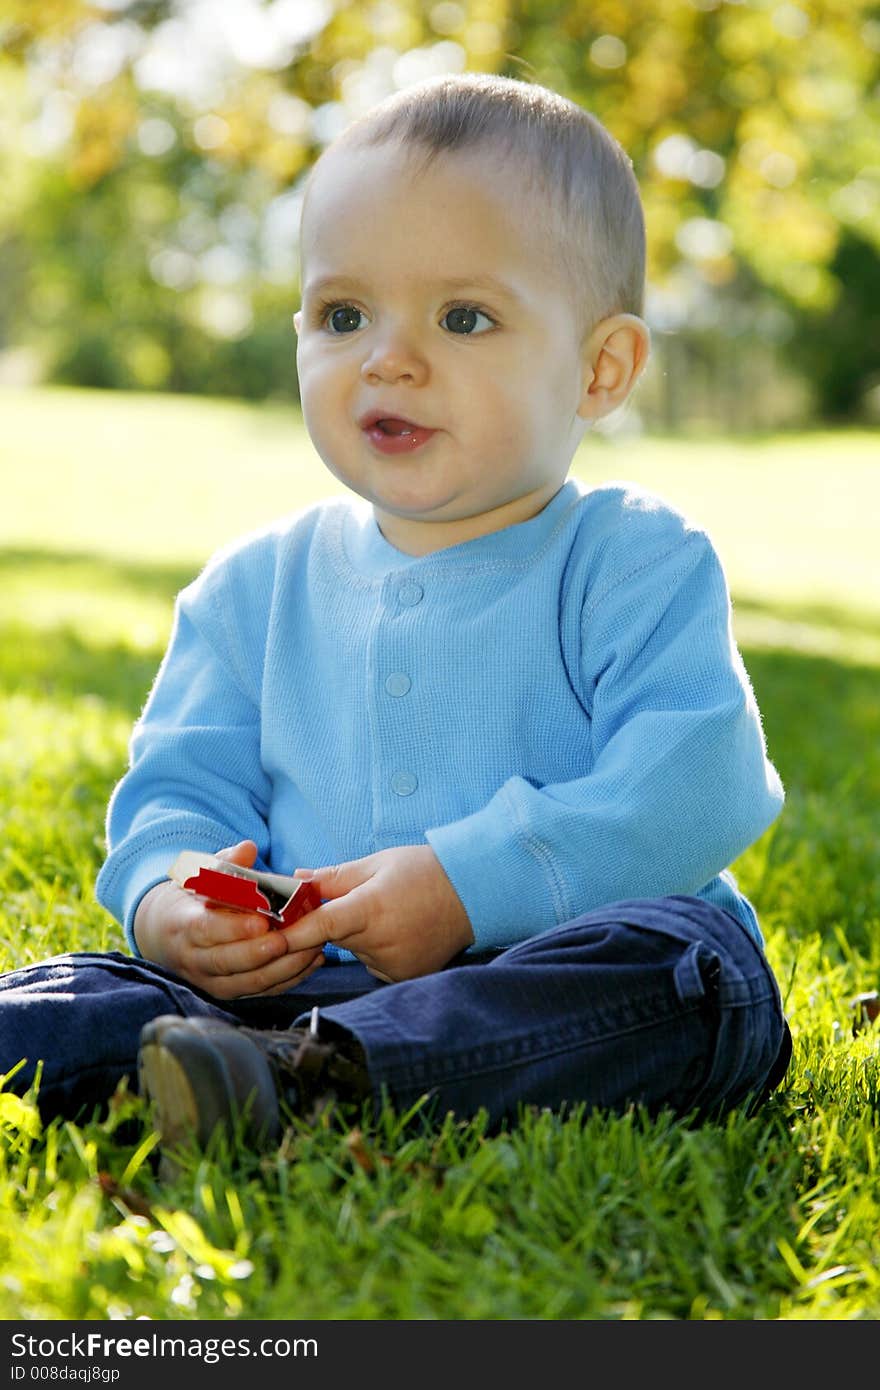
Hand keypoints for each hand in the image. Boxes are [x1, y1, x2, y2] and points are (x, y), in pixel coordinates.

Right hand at [132, 840, 324, 998]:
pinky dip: (288, 979)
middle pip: (228, 961)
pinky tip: (311, 961)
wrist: (166, 934)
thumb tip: (248, 848)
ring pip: (248, 981)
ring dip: (282, 968)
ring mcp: (210, 980)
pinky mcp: (228, 991)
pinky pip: (260, 990)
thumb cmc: (192, 899)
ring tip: (311, 948)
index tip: (261, 921)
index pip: (205, 930)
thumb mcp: (200, 876)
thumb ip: (227, 863)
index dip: (233, 928)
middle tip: (289, 939)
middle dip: (261, 952)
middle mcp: (194, 958)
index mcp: (183, 925)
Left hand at [282, 844, 474, 981]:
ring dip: (358, 936)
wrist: (474, 894)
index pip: (321, 926)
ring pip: (354, 951)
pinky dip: (376, 950)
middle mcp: (381, 942)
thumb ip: (334, 877)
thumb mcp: (378, 863)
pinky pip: (373, 964)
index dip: (292, 934)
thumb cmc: (424, 871)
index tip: (268, 938)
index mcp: (372, 908)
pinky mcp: (403, 976)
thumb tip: (296, 880)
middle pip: (335, 938)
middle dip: (332, 922)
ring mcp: (394, 964)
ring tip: (390, 913)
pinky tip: (400, 931)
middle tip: (354, 900)